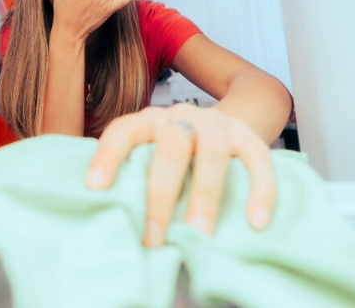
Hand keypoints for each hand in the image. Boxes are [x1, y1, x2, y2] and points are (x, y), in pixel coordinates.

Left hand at [84, 103, 275, 246]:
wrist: (229, 124)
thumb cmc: (180, 154)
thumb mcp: (154, 155)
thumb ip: (137, 176)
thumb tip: (113, 223)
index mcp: (151, 121)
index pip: (124, 131)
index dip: (107, 156)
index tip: (94, 188)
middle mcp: (182, 116)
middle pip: (171, 147)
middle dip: (161, 194)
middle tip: (153, 237)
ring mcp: (218, 124)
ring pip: (213, 151)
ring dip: (205, 195)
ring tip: (199, 234)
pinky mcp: (249, 136)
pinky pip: (259, 160)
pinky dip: (260, 191)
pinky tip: (256, 222)